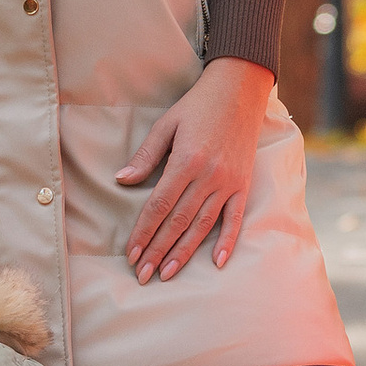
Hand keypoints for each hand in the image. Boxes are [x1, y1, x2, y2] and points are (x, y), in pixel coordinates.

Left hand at [116, 62, 271, 280]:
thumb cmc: (198, 106)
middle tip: (143, 275)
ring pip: (203, 226)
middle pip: (178, 222)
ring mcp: (228, 183)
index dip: (143, 232)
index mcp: (186, 162)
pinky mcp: (243, 184)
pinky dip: (228, 242)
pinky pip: (235, 218)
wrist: (240, 90)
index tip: (131, 253)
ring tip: (167, 273)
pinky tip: (217, 263)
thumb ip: (145, 156)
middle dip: (158, 251)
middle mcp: (208, 177)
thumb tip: (121, 180)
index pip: (159, 206)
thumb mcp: (166, 124)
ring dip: (184, 252)